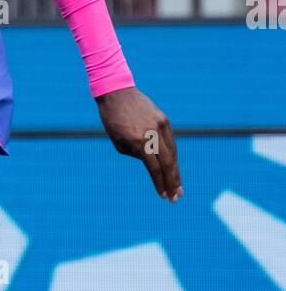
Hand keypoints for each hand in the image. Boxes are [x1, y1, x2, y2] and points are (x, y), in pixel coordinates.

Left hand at [96, 87, 182, 201]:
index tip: (163, 196)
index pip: (153, 168)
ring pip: (172, 153)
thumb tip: (153, 165)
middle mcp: (152, 133)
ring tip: (178, 188)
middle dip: (173, 182)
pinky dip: (173, 156)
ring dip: (176, 172)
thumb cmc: (112, 120)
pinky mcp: (164, 119)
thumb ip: (137, 155)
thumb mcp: (119, 142)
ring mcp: (160, 125)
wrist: (117, 92)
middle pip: (168, 163)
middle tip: (176, 198)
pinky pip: (171, 141)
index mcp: (138, 141)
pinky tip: (173, 168)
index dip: (159, 183)